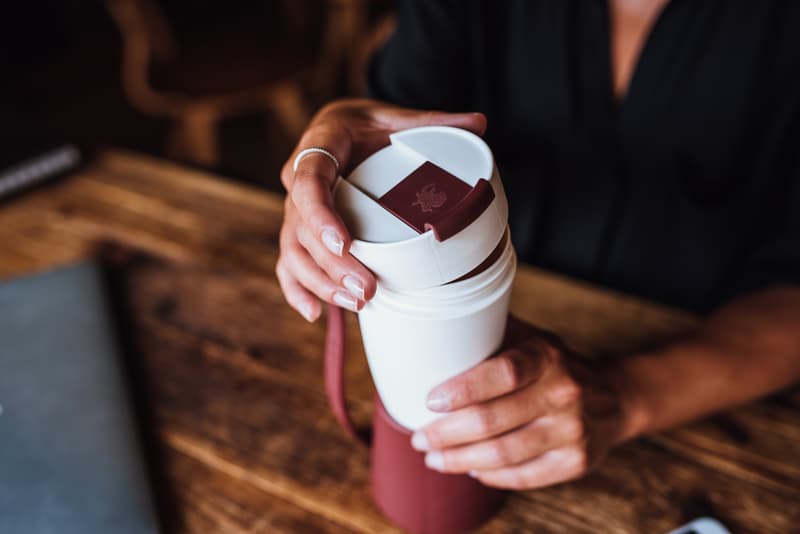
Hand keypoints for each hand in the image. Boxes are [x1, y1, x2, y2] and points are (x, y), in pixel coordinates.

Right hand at [276, 98, 486, 320]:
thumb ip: (432, 120)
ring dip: (321, 283)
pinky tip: (315, 314)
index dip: (322, 216)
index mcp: (318, 146)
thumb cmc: (366, 124)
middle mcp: (298, 179)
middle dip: (332, 265)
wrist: (340, 128)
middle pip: (302, 229)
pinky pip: (288, 264)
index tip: (344, 244)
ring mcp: (295, 209)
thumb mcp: (394, 117)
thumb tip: (479, 123)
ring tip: (357, 304)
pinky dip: (297, 290)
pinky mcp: (298, 230)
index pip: (309, 183)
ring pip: (294, 252)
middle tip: (367, 289)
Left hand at [410, 316, 627, 489]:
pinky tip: (470, 468)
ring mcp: (573, 431)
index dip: (463, 390)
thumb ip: (491, 335)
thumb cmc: (555, 366)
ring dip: (459, 460)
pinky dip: (490, 476)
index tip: (431, 401)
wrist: (614, 398)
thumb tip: (432, 332)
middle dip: (446, 434)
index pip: (503, 373)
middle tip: (421, 438)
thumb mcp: (532, 339)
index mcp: (547, 356)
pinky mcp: (576, 462)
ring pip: (503, 455)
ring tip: (434, 458)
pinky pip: (522, 476)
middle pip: (493, 421)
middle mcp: (563, 392)